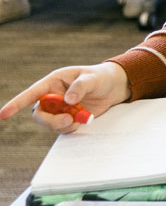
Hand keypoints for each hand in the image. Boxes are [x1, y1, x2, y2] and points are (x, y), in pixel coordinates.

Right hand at [0, 63, 131, 133]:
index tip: (4, 114)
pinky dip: (73, 127)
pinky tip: (85, 118)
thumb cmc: (101, 77)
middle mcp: (53, 97)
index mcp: (53, 82)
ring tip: (81, 116)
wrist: (114, 86)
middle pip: (39, 114)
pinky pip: (63, 128)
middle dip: (51, 120)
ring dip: (63, 124)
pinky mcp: (69, 118)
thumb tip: (68, 100)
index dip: (16, 103)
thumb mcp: (92, 78)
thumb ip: (80, 87)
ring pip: (51, 123)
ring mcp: (60, 109)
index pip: (31, 94)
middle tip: (69, 118)